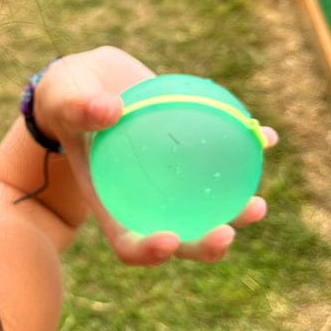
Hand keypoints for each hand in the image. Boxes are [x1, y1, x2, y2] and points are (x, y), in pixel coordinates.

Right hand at [33, 46, 278, 265]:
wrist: (91, 80)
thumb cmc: (66, 97)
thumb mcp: (64, 99)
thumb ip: (80, 107)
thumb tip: (110, 110)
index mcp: (109, 202)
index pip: (126, 240)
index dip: (147, 251)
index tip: (169, 239)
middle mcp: (143, 198)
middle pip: (176, 235)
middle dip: (203, 246)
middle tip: (226, 232)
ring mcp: (169, 180)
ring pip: (206, 207)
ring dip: (235, 213)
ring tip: (258, 206)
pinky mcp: (190, 153)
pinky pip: (222, 159)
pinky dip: (247, 151)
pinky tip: (267, 137)